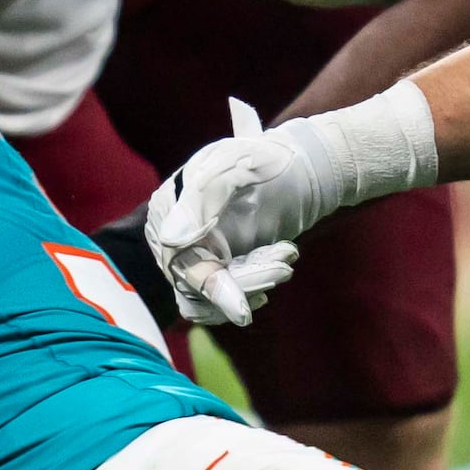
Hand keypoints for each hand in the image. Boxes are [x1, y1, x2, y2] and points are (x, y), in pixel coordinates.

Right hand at [142, 88, 438, 327]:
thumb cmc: (266, 158)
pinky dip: (250, 290)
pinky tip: (274, 271)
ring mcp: (195, 254)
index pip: (180, 260)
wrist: (299, 165)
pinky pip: (223, 299)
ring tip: (286, 256)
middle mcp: (175, 235)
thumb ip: (200, 201)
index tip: (243, 311)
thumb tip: (170, 240)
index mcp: (171, 207)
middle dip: (245, 280)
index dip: (211, 285)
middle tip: (286, 264)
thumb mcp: (234, 168)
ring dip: (252, 285)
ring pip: (210, 298)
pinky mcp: (217, 268)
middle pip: (197, 285)